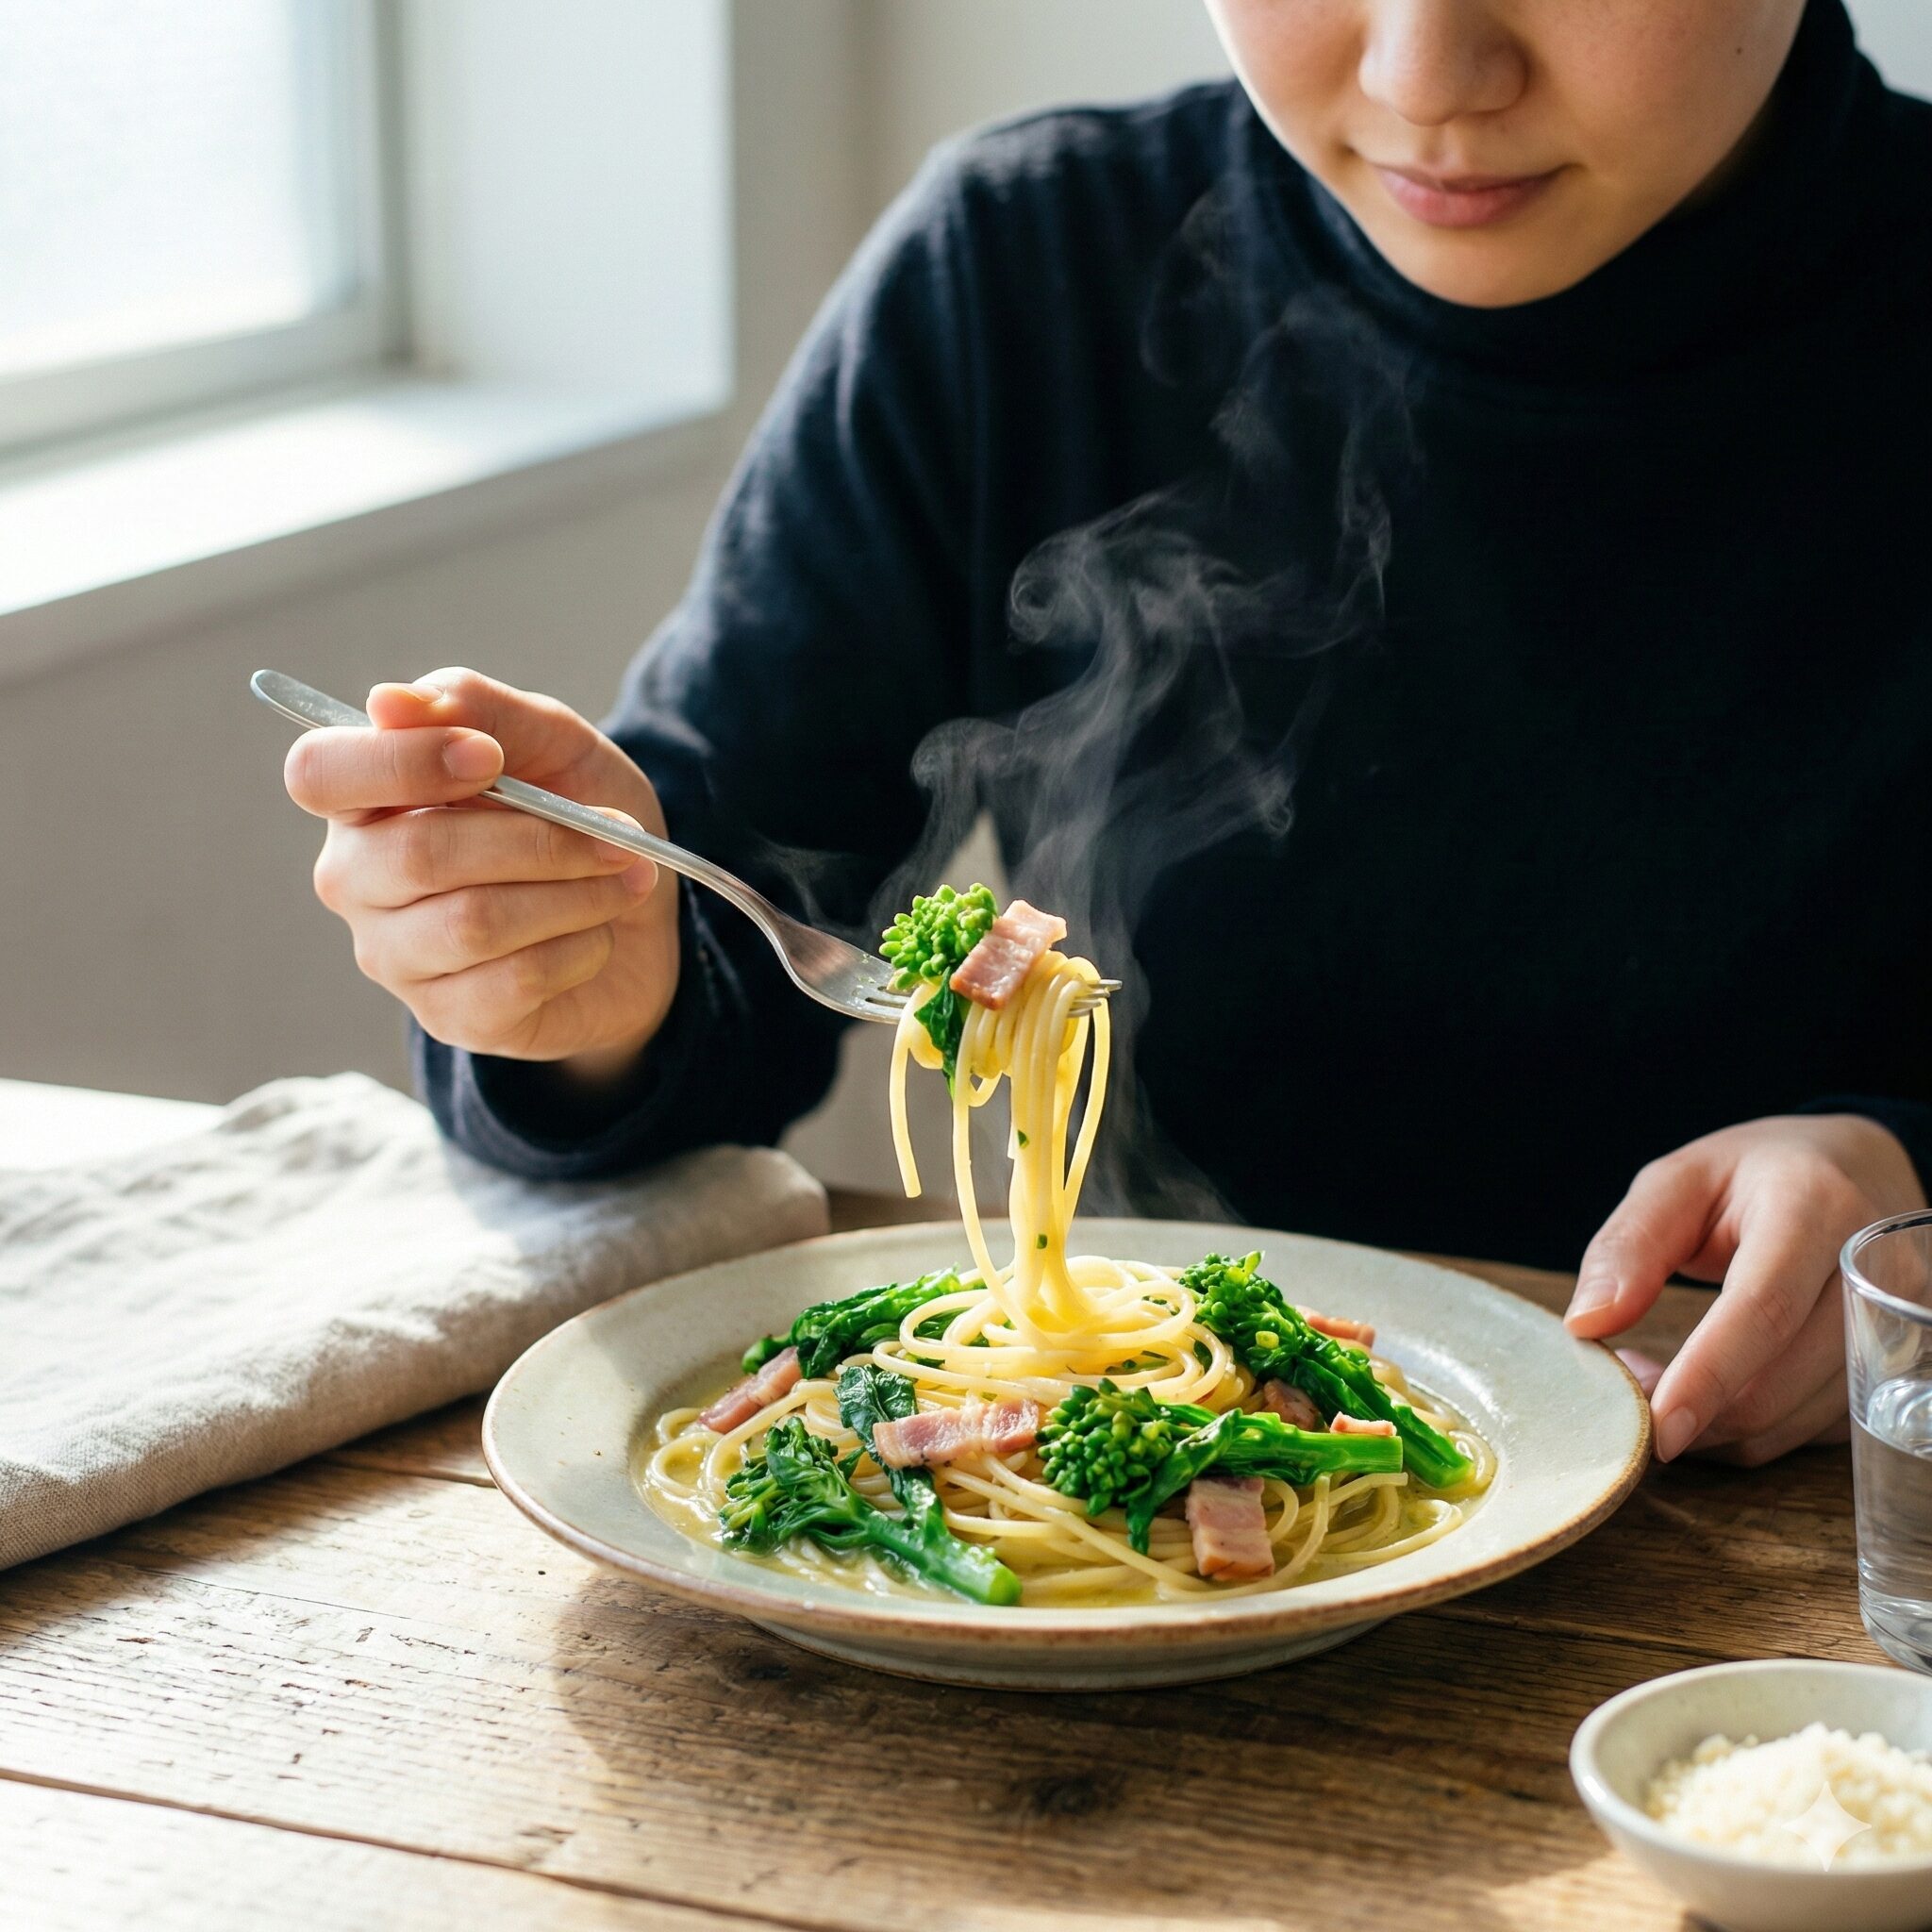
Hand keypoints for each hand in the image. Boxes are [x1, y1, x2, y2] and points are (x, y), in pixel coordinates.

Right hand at [285, 668, 679, 1070]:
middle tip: (618, 833)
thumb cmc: (578, 816)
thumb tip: (390, 701)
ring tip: (625, 877)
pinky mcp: (449, 1017)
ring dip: (576, 893)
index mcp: (365, 797)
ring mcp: (395, 956)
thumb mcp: (552, 742)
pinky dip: (580, 947)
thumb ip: (478, 707)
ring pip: (474, 922)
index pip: (319, 773)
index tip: (491, 758)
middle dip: (540, 838)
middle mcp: (358, 879)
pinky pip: (514, 980)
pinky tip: (597, 933)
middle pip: (418, 854)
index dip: (402, 762)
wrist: (641, 921)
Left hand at [1565, 1115, 1923, 1465]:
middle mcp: (1874, 1272)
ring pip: (1799, 1419)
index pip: (1764, 1309)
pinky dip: (1752, 1429)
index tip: (1657, 1427)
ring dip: (1717, 1425)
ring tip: (1659, 1382)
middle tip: (1626, 1394)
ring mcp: (1895, 1327)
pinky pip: (1815, 1429)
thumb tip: (1586, 1324)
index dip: (1709, 1374)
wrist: (1862, 1167)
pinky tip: (1711, 1394)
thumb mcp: (1679, 1181)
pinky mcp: (1894, 1370)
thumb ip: (1630, 1245)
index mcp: (1815, 1208)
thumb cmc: (1758, 1174)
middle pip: (1785, 1379)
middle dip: (1697, 1411)